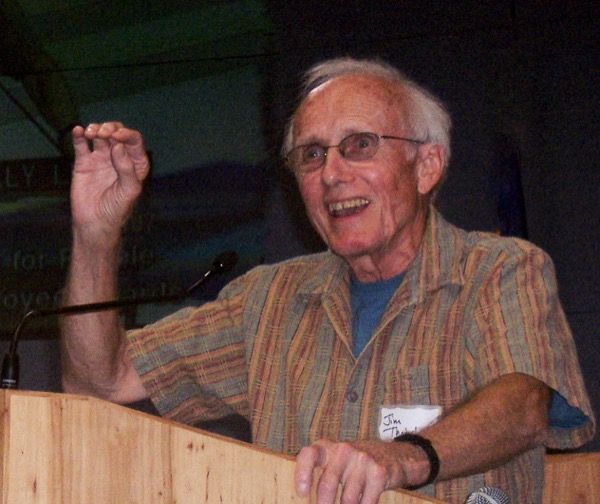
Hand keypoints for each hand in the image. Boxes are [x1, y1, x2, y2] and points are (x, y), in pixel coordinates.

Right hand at [71, 122, 149, 244]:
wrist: (95, 223)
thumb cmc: (117, 209)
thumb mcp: (129, 191)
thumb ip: (127, 169)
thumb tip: (118, 146)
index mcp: (135, 163)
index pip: (134, 141)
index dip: (126, 135)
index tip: (116, 137)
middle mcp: (119, 157)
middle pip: (117, 133)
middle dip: (111, 129)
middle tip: (103, 134)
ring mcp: (101, 158)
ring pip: (99, 135)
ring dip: (96, 129)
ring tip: (91, 133)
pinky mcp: (84, 162)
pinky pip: (81, 144)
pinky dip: (79, 135)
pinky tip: (78, 131)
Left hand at [294, 439, 428, 503]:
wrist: (393, 456)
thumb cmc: (354, 464)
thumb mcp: (336, 461)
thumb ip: (322, 474)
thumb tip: (306, 500)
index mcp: (328, 448)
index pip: (309, 455)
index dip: (302, 474)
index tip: (302, 494)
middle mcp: (344, 450)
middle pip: (327, 484)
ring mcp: (362, 460)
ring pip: (347, 499)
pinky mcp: (378, 472)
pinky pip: (366, 502)